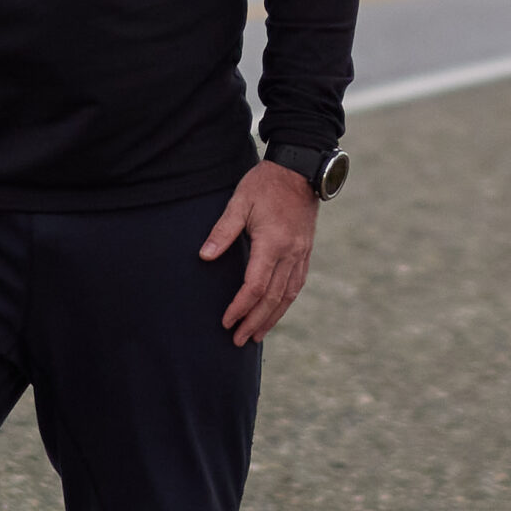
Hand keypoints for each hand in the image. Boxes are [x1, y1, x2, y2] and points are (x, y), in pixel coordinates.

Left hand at [200, 159, 318, 345]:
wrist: (300, 169)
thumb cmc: (266, 183)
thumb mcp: (240, 202)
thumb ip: (222, 231)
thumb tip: (204, 256)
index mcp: (272, 243)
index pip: (255, 286)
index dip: (240, 307)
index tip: (226, 322)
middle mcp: (290, 253)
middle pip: (273, 298)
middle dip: (254, 322)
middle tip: (238, 341)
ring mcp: (301, 253)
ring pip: (288, 295)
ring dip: (272, 318)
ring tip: (257, 335)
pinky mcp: (306, 250)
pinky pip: (297, 284)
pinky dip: (285, 302)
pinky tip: (276, 311)